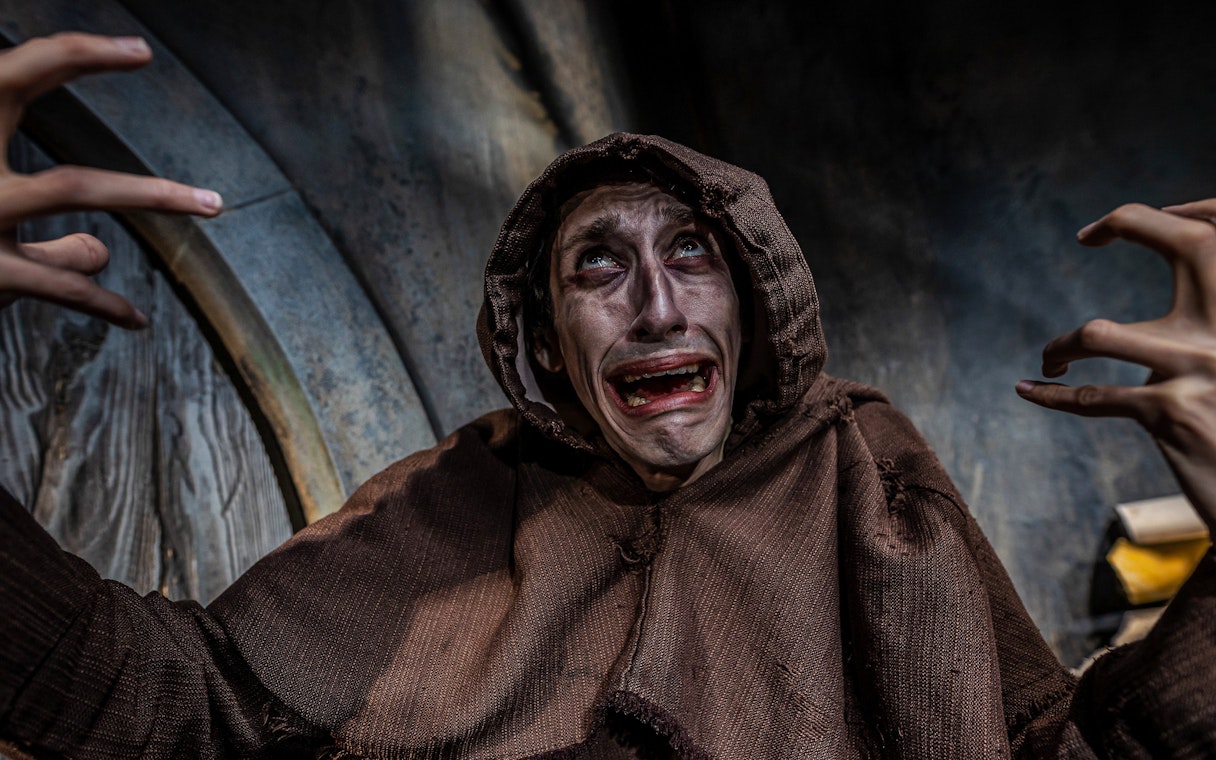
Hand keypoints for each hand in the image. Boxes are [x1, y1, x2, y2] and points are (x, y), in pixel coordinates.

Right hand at [0, 33, 222, 328]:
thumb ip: (41, 243)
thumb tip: (100, 250)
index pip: (9, 72)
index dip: (71, 54)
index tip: (137, 52)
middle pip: (14, 88)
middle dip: (77, 55)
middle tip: (146, 50)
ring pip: (72, 184)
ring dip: (152, 191)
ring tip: (212, 203)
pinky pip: (60, 283)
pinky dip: (104, 303)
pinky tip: (136, 319)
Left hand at [1017, 201, 1215, 530]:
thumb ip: (1208, 324)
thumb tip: (1183, 271)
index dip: (1186, 210)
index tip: (1134, 218)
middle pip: (1189, 242)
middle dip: (1130, 221)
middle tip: (1091, 235)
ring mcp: (1200, 369)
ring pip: (1100, 332)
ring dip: (1063, 345)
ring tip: (1052, 359)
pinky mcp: (1170, 414)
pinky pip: (1090, 398)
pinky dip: (1050, 395)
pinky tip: (1027, 388)